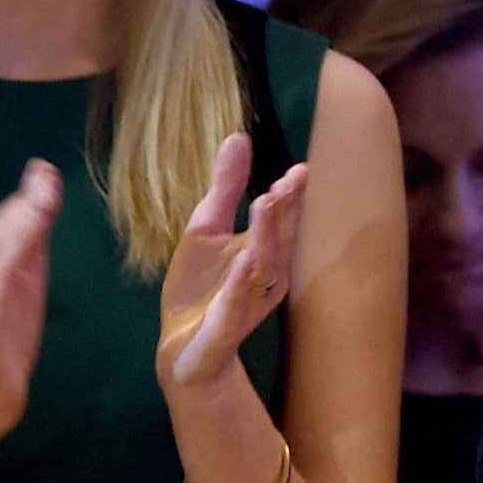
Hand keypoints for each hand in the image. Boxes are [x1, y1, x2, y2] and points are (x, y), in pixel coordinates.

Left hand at [157, 131, 304, 398]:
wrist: (181, 345)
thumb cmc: (200, 287)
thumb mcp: (206, 228)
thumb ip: (225, 187)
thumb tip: (239, 137)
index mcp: (261, 251)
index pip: (280, 220)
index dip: (291, 196)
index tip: (300, 170)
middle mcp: (261, 276)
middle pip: (276, 239)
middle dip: (284, 211)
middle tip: (291, 180)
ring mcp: (245, 302)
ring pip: (259, 267)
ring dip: (264, 237)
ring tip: (267, 202)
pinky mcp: (224, 327)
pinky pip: (235, 305)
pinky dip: (240, 285)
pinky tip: (244, 262)